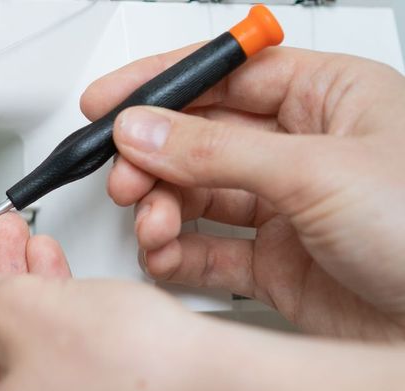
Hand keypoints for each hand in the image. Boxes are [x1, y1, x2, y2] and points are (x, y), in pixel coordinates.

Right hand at [81, 47, 404, 340]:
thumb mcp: (317, 173)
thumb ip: (218, 151)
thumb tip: (145, 130)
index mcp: (331, 99)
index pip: (228, 75)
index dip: (162, 86)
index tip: (106, 103)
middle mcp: (306, 152)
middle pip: (202, 140)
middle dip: (155, 161)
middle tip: (126, 181)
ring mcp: (290, 212)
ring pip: (199, 198)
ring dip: (163, 212)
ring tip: (155, 228)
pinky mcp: (279, 268)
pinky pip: (209, 254)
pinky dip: (178, 256)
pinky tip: (166, 258)